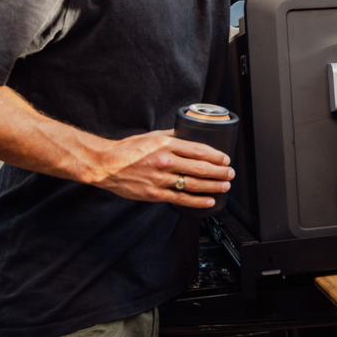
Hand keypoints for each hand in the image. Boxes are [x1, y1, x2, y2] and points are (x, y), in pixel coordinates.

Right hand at [85, 130, 234, 207]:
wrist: (105, 165)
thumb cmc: (128, 149)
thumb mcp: (152, 136)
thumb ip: (172, 136)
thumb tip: (191, 135)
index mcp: (165, 144)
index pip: (198, 150)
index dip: (216, 156)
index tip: (226, 159)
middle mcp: (164, 161)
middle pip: (200, 168)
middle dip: (219, 172)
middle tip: (230, 173)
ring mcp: (159, 179)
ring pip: (193, 184)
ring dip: (213, 186)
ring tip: (225, 186)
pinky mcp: (154, 194)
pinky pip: (181, 199)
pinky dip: (197, 201)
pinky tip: (209, 201)